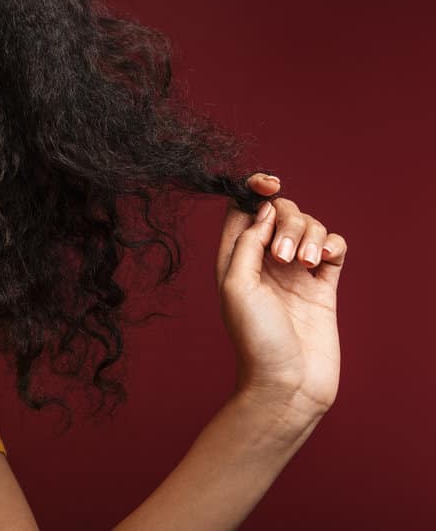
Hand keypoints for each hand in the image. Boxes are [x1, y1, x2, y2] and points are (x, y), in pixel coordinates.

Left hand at [214, 173, 347, 423]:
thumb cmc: (255, 339)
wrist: (288, 384)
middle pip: (280, 213)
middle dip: (288, 221)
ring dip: (311, 235)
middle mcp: (264, 261)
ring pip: (309, 226)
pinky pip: (334, 247)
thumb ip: (247, 241)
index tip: (269, 185)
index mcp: (235, 258)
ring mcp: (296, 272)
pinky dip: (332, 245)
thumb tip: (265, 207)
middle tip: (285, 257)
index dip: (255, 189)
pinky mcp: (323, 285)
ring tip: (306, 265)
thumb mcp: (236, 285)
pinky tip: (325, 261)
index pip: (243, 209)